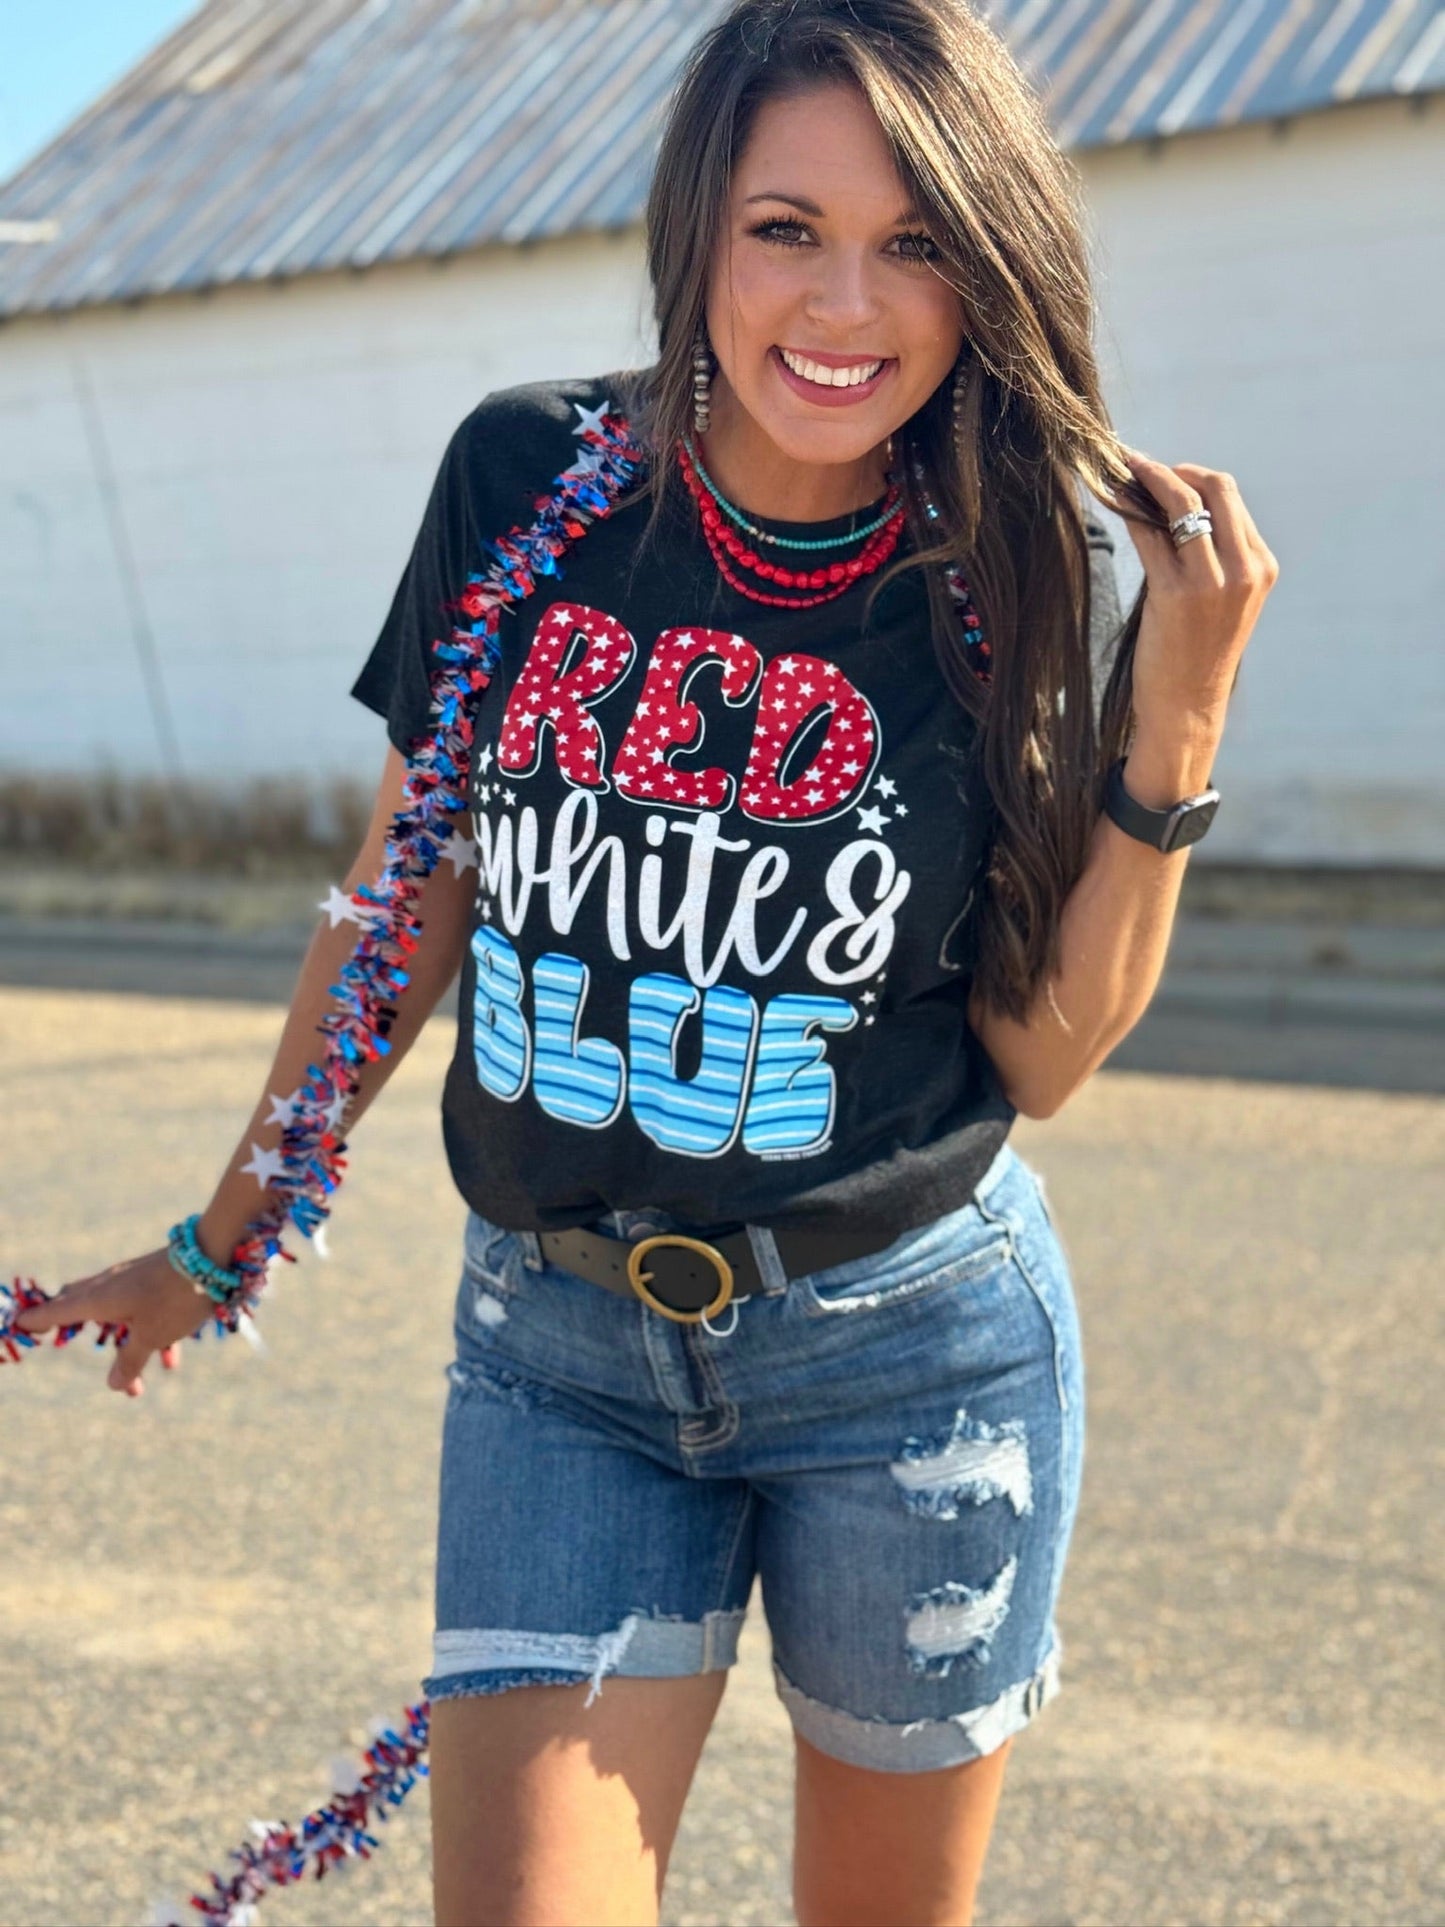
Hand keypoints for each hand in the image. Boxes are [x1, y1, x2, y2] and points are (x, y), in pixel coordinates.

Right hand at [11, 1249, 211, 1396]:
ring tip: (136, 1388)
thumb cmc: (176, 1297)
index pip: (54, 1311)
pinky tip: (172, 1360)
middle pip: (79, 1305)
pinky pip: (143, 1311)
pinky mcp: (156, 1278)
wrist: (215, 1254)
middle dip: (72, 1328)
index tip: (17, 1325)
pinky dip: (150, 1335)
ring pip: (116, 1315)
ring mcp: (133, 1280)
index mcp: (98, 1299)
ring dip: (124, 1348)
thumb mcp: (151, 1335)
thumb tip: (114, 1385)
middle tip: (57, 1336)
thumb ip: (129, 1360)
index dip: (35, 1321)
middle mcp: (109, 1286)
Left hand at [1102, 450, 1279, 739]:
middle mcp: (1244, 569)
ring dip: (1147, 479)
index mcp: (1261, 566)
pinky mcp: (1175, 594)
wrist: (1188, 706)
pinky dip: (1128, 509)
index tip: (1163, 473)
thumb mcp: (1223, 600)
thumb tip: (1172, 506)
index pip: (1231, 499)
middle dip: (1174, 470)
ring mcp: (1212, 582)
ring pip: (1181, 504)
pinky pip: (1149, 533)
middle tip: (1139, 466)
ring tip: (1121, 471)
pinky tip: (1111, 498)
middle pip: (1214, 488)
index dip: (1194, 477)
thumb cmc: (1198, 654)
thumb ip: (1215, 556)